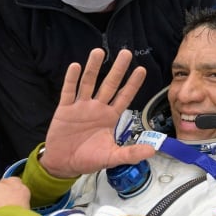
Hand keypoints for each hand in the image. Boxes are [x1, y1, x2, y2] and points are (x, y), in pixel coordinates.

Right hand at [41, 48, 155, 177]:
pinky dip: (71, 79)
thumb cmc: (88, 159)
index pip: (124, 97)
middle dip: (117, 70)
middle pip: (109, 85)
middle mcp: (97, 108)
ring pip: (88, 83)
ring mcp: (80, 107)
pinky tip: (76, 66)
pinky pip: (69, 92)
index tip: (141, 70)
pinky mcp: (64, 109)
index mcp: (109, 117)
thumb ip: (131, 153)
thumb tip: (152, 151)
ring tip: (99, 51)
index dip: (132, 84)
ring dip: (93, 68)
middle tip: (126, 53)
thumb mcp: (112, 157)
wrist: (64, 164)